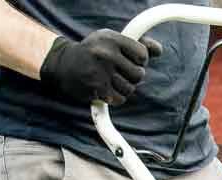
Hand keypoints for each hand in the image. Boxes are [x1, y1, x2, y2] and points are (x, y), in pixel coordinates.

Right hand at [40, 29, 162, 105]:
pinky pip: (120, 99)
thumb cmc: (94, 52)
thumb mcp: (112, 40)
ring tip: (110, 79)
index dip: (139, 60)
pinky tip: (105, 88)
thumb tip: (159, 50)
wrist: (62, 63)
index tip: (129, 59)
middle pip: (139, 74)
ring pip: (130, 89)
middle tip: (119, 71)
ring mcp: (101, 72)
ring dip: (123, 87)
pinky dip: (115, 97)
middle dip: (132, 76)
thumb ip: (137, 44)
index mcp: (111, 39)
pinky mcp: (97, 89)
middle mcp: (105, 54)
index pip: (142, 54)